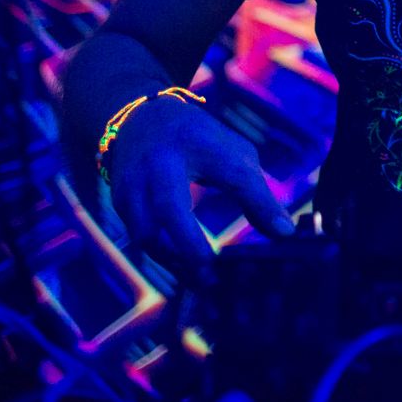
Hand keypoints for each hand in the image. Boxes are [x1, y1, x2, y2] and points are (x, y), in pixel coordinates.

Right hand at [103, 97, 294, 271]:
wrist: (141, 120)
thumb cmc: (200, 140)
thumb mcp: (233, 152)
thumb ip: (255, 191)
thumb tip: (282, 233)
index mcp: (200, 142)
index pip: (235, 174)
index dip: (259, 203)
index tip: (283, 233)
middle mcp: (159, 163)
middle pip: (171, 210)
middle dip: (192, 248)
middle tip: (215, 278)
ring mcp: (133, 183)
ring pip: (147, 234)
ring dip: (174, 262)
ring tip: (202, 281)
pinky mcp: (119, 203)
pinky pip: (140, 238)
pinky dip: (163, 257)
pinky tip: (184, 270)